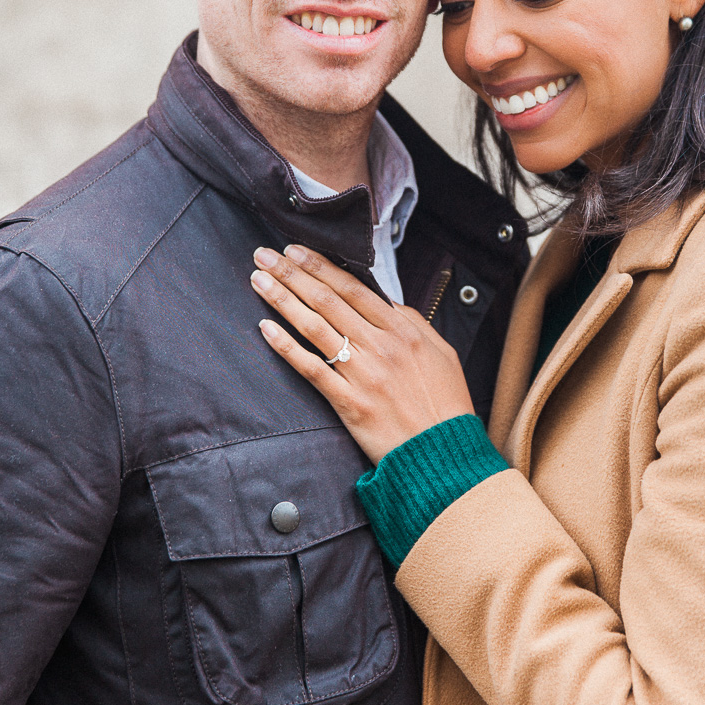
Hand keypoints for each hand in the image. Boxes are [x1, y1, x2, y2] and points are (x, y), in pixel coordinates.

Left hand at [250, 245, 474, 463]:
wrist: (443, 453)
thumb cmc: (445, 405)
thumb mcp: (441, 352)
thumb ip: (413, 323)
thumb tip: (386, 303)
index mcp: (404, 330)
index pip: (353, 288)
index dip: (320, 266)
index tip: (296, 251)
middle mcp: (381, 346)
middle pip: (327, 300)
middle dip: (292, 273)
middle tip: (265, 255)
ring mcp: (363, 374)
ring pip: (314, 327)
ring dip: (282, 300)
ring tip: (259, 281)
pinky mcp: (349, 403)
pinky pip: (310, 369)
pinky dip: (286, 346)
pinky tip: (266, 329)